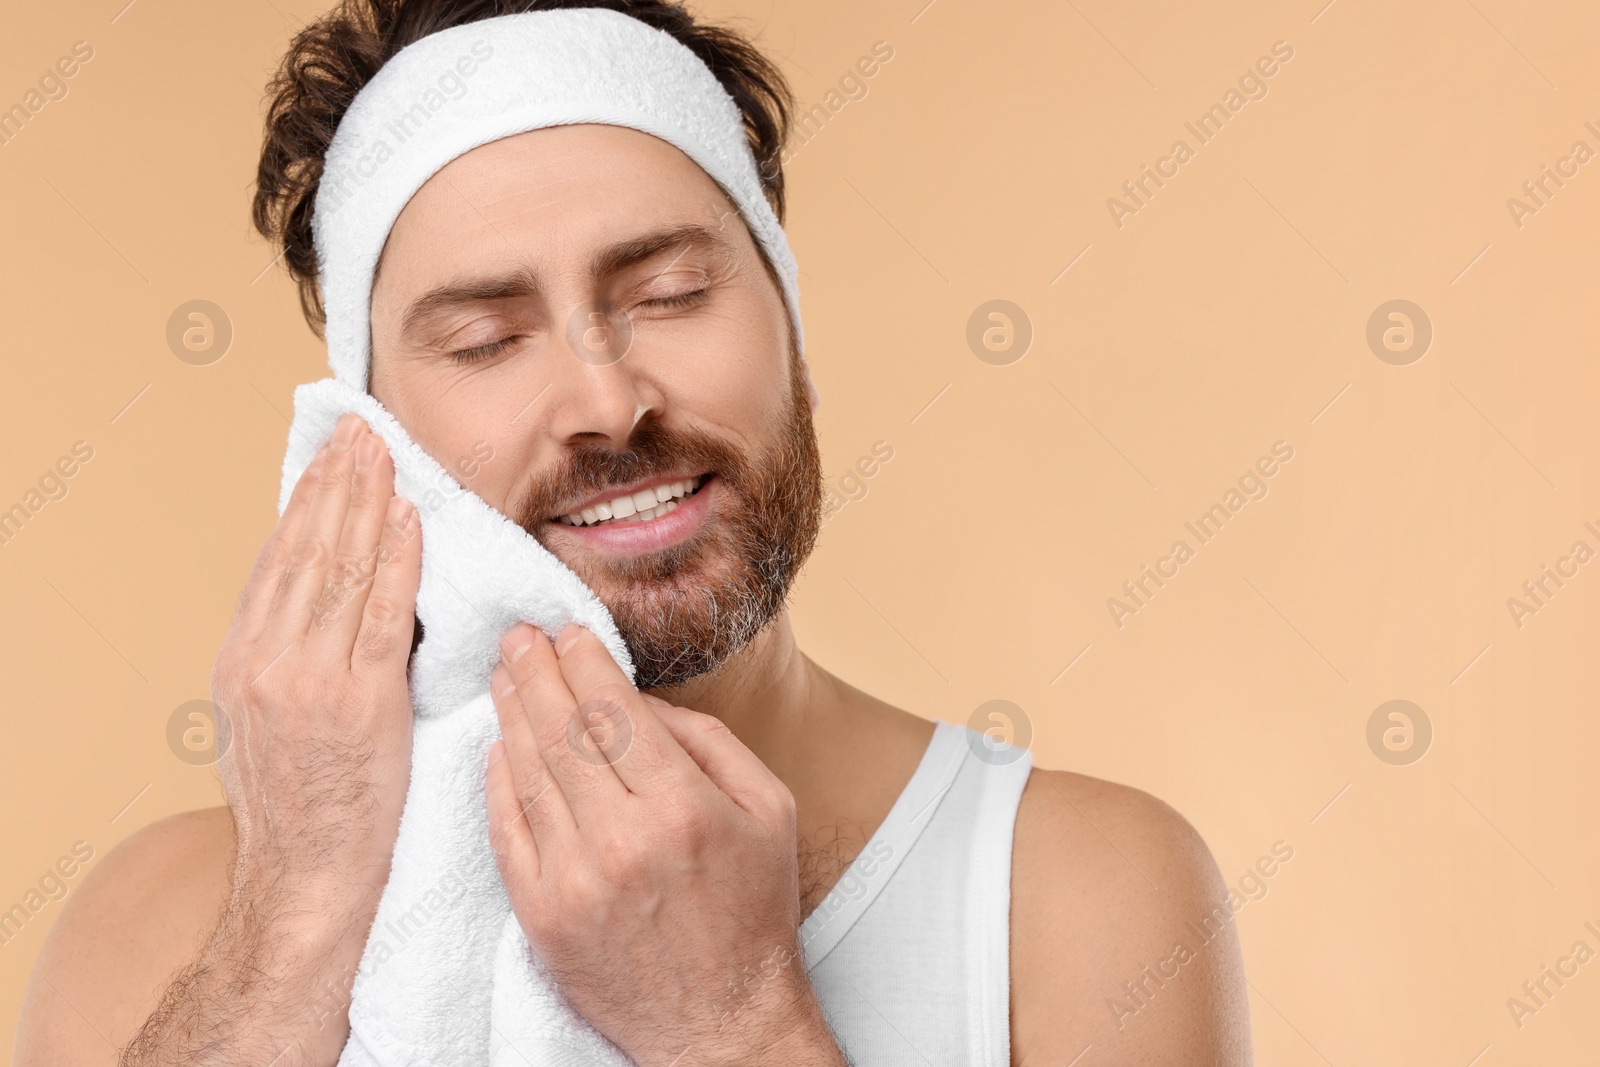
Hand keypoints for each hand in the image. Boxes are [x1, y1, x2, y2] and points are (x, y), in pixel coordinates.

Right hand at [212, 412, 419, 901]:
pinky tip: (410, 521)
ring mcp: (311, 680)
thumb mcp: (259, 721)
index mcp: (239, 661)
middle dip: (337, 483)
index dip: (304, 502)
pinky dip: (399, 562)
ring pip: (343, 571)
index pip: (276, 560)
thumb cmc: (296, 806)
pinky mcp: (363, 703)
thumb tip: (313, 597)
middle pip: (307, 551)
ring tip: (384, 455)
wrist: (304, 878)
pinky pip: (385, 616)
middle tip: (360, 431)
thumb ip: (280, 656)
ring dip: (367, 504)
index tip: (326, 458)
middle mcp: (266, 661)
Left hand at [485, 623, 844, 1066]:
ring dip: (511, 715)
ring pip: (529, 774)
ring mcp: (574, 882)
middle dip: (536, 672)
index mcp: (684, 808)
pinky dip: (497, 781)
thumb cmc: (751, 910)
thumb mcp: (770, 810)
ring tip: (504, 674)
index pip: (615, 711)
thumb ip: (710, 742)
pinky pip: (508, 830)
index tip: (567, 631)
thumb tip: (639, 699)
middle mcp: (623, 841)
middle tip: (519, 635)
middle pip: (562, 732)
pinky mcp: (541, 916)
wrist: (719, 1023)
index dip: (584, 662)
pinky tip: (498, 745)